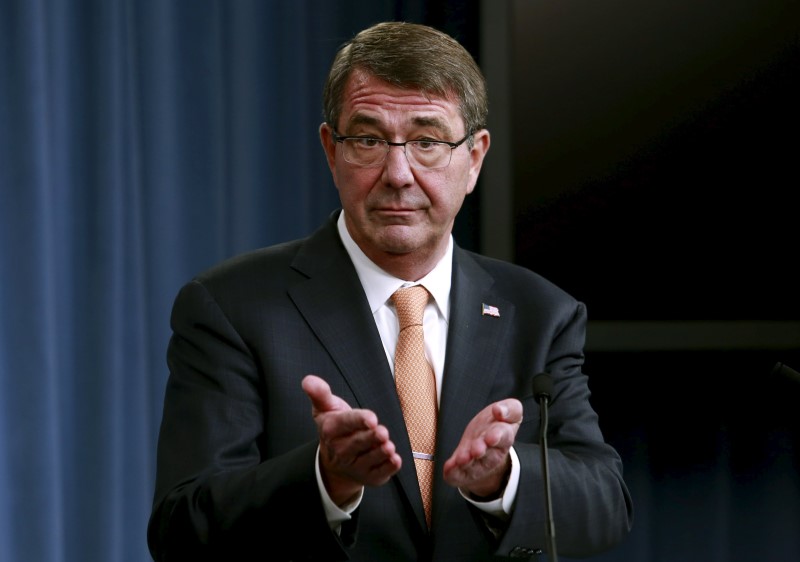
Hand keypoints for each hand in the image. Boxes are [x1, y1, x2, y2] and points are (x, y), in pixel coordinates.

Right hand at [302, 374, 401, 505]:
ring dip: (381, 453)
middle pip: (359, 442)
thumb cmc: (335, 428)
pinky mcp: (369, 476)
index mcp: (331, 430)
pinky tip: (394, 460)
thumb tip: (308, 381)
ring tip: (388, 446)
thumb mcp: (325, 408)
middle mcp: (341, 450)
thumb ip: (320, 393)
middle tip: (382, 432)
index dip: (359, 420)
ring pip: (371, 458)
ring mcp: (355, 465)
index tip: (371, 418)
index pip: (346, 423)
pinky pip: (380, 473)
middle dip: (372, 437)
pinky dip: (389, 467)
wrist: (334, 461)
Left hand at [442, 399, 522, 498]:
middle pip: (489, 455)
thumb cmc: (496, 424)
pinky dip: (453, 472)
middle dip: (481, 451)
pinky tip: (448, 468)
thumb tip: (499, 410)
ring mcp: (478, 464)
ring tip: (462, 459)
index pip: (504, 437)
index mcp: (504, 437)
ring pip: (474, 466)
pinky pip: (458, 474)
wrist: (486, 442)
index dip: (497, 437)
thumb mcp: (510, 411)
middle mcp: (492, 453)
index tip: (491, 437)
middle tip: (476, 450)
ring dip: (467, 463)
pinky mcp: (464, 471)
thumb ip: (510, 409)